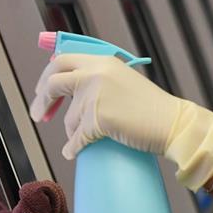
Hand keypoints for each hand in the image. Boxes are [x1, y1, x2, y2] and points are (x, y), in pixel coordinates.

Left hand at [30, 54, 212, 190]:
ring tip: (81, 138)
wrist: (173, 123)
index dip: (48, 75)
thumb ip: (100, 78)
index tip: (43, 90)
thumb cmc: (152, 107)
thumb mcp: (124, 80)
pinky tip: (72, 152)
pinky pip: (76, 138)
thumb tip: (72, 88)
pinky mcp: (98, 119)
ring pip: (69, 118)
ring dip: (72, 131)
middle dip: (42, 99)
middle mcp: (95, 73)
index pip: (62, 60)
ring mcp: (95, 95)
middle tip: (39, 114)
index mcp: (102, 61)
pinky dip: (73, 147)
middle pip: (54, 82)